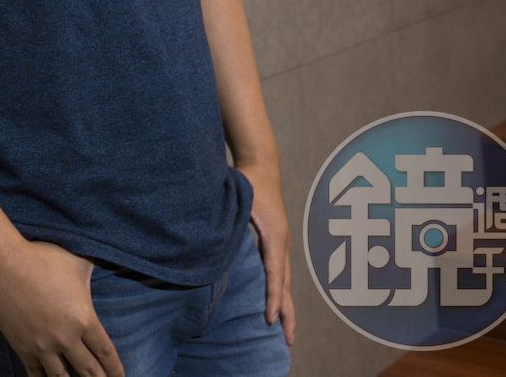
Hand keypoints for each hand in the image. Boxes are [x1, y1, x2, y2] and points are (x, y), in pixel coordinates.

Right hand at [0, 237, 124, 376]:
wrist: (2, 263)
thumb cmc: (42, 257)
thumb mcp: (77, 262)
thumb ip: (92, 274)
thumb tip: (107, 262)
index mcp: (84, 319)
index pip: (106, 353)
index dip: (115, 369)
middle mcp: (66, 338)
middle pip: (89, 370)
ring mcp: (42, 345)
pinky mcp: (21, 346)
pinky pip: (36, 373)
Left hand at [239, 161, 296, 346]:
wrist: (262, 165)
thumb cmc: (249, 182)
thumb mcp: (240, 200)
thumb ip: (230, 220)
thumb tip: (217, 241)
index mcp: (274, 237)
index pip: (275, 274)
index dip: (273, 298)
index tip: (269, 319)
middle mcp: (283, 244)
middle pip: (286, 285)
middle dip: (287, 313)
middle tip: (288, 340)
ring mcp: (282, 244)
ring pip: (286, 281)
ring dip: (286, 306)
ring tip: (286, 330)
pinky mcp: (277, 243)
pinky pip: (280, 273)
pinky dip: (280, 292)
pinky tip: (276, 305)